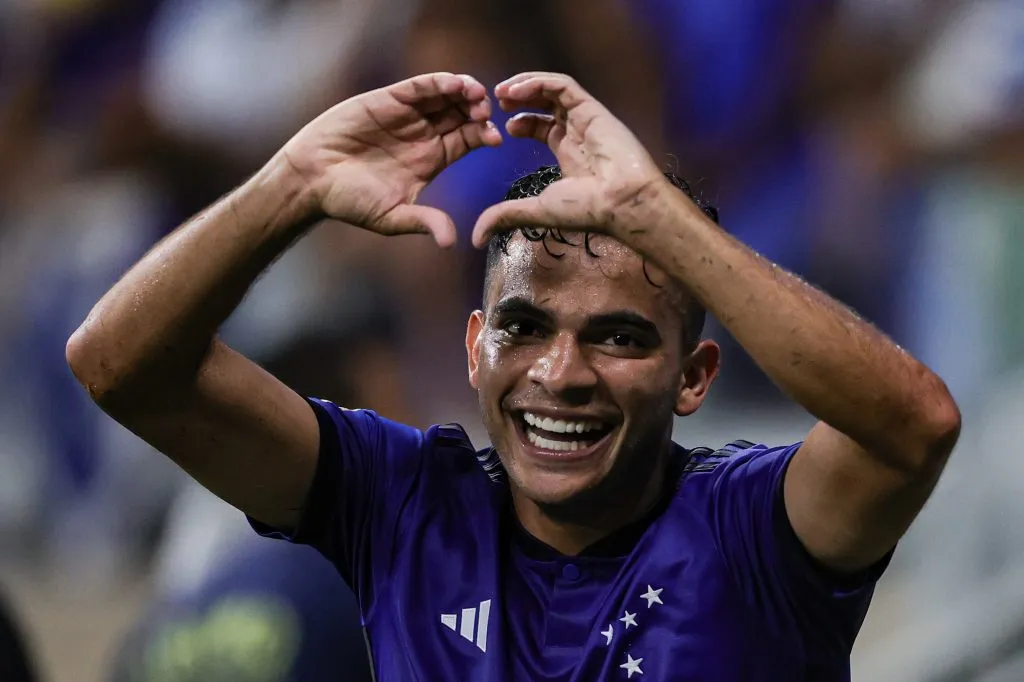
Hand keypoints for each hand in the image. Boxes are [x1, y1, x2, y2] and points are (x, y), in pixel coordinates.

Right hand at [277, 72, 501, 247]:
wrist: (311, 179)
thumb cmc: (349, 202)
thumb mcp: (392, 217)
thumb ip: (423, 222)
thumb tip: (451, 242)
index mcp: (431, 160)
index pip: (467, 141)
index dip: (484, 136)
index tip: (496, 138)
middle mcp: (423, 135)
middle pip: (463, 115)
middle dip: (479, 110)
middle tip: (488, 112)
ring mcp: (407, 115)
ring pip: (446, 96)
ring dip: (464, 92)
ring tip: (476, 95)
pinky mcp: (389, 99)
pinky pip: (420, 86)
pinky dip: (438, 82)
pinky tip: (454, 84)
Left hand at [471, 72, 666, 247]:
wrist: (619, 202)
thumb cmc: (585, 208)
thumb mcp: (537, 210)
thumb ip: (505, 216)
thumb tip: (476, 238)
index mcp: (569, 153)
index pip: (542, 126)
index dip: (520, 122)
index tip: (502, 128)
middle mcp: (577, 132)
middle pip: (546, 104)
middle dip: (519, 99)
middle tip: (495, 102)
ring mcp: (585, 118)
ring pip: (553, 89)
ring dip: (525, 85)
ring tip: (501, 91)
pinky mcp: (592, 107)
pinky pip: (563, 85)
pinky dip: (539, 82)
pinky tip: (517, 90)